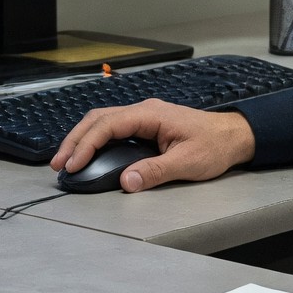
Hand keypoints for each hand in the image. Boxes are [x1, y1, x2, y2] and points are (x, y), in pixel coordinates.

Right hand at [50, 101, 255, 192]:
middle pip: (98, 119)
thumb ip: (156, 172)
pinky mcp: (146, 126)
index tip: (73, 163)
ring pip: (103, 122)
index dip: (87, 144)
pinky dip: (95, 140)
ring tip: (66, 161)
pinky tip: (88, 154)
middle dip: (75, 140)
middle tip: (58, 164)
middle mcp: (144, 111)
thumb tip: (127, 182)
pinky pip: (113, 128)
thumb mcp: (187, 162)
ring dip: (83, 139)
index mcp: (151, 114)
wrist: (234, 136)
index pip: (108, 125)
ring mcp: (144, 117)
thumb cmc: (215, 145)